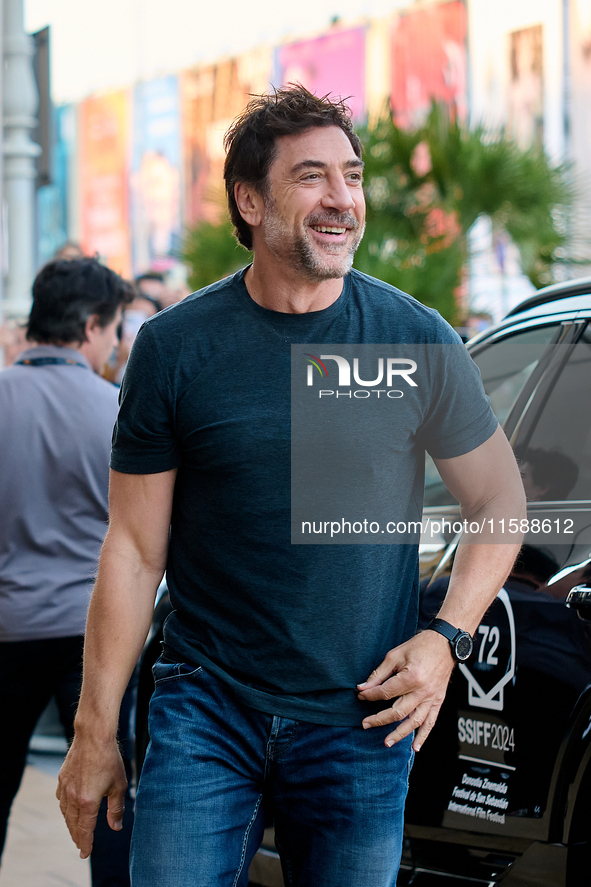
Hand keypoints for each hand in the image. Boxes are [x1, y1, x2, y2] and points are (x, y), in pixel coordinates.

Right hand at [56, 734, 126, 858]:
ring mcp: (65, 787)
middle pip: (73, 824)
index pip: (85, 830)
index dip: (86, 844)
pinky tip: (69, 808)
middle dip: (77, 837)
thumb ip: (116, 809)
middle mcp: (73, 797)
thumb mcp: (119, 786)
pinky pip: (61, 799)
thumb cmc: (109, 759)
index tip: (85, 853)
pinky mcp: (62, 778)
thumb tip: (116, 827)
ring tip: (76, 830)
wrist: (93, 736)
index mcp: (88, 802)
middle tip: (81, 845)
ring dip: (70, 824)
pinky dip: (65, 808)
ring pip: (65, 813)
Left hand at [357, 630, 454, 751]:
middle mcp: (422, 691)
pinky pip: (431, 722)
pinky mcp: (438, 701)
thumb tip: (364, 687)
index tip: (361, 695)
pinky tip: (416, 747)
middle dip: (379, 719)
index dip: (370, 695)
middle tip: (365, 724)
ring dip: (399, 734)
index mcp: (411, 678)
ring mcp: (431, 698)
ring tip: (386, 742)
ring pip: (414, 722)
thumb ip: (379, 673)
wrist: (445, 644)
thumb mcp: (396, 655)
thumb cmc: (420, 646)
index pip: (386, 693)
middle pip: (398, 712)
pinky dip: (423, 736)